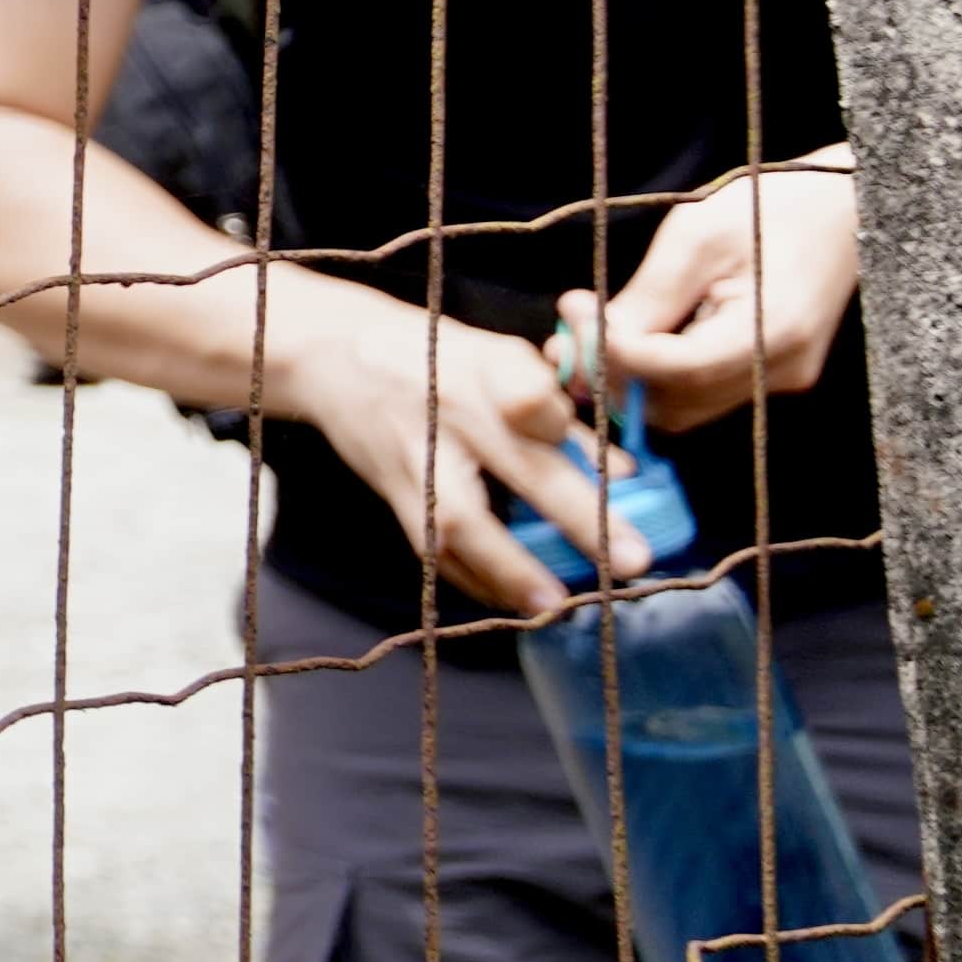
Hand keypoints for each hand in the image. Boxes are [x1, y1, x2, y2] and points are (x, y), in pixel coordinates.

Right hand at [257, 277, 619, 616]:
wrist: (331, 355)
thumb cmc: (434, 357)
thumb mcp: (496, 359)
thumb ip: (557, 412)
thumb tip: (625, 474)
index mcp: (482, 372)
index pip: (530, 396)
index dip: (570, 428)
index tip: (624, 471)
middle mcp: (450, 415)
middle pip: (516, 468)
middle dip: (576, 517)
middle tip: (629, 561)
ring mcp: (414, 457)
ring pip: (460, 524)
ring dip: (510, 571)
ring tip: (555, 605)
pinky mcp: (390, 491)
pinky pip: (432, 547)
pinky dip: (473, 579)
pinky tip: (509, 599)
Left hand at [572, 159, 863, 436]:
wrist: (837, 213)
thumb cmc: (771, 210)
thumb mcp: (699, 235)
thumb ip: (651, 295)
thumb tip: (594, 338)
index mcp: (774, 331)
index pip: (679, 370)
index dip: (615, 352)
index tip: (572, 313)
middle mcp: (780, 370)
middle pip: (677, 402)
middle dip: (611, 373)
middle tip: (565, 330)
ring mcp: (778, 378)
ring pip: (683, 406)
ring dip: (626, 379)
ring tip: (586, 331)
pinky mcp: (768, 374)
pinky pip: (700, 391)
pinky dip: (654, 375)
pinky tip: (626, 338)